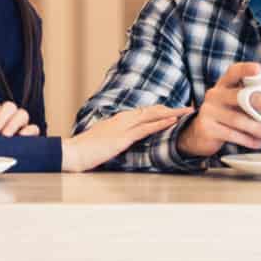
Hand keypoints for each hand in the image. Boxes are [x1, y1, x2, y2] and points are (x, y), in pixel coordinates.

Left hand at [0, 100, 39, 135]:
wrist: (2, 169)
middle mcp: (9, 119)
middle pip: (9, 106)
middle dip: (1, 118)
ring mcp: (22, 126)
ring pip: (22, 114)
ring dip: (13, 123)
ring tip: (6, 136)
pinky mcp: (32, 136)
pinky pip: (34, 128)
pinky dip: (29, 130)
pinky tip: (21, 137)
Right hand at [64, 105, 192, 171]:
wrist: (73, 152)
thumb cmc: (85, 149)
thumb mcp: (103, 140)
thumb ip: (115, 137)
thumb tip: (123, 140)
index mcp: (118, 119)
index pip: (145, 112)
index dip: (161, 110)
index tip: (175, 110)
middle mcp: (122, 119)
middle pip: (152, 110)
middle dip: (171, 109)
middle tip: (188, 108)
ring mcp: (123, 127)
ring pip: (152, 116)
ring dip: (171, 113)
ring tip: (187, 111)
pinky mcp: (122, 137)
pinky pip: (146, 128)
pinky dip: (161, 123)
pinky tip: (173, 121)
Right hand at [177, 61, 260, 157]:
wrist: (198, 134)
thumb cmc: (225, 116)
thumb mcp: (234, 105)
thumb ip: (250, 102)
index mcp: (223, 86)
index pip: (233, 72)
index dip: (245, 69)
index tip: (258, 68)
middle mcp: (214, 95)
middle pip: (238, 96)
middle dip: (259, 100)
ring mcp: (209, 112)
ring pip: (237, 119)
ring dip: (259, 128)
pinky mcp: (207, 128)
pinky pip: (231, 134)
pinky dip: (248, 140)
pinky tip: (259, 143)